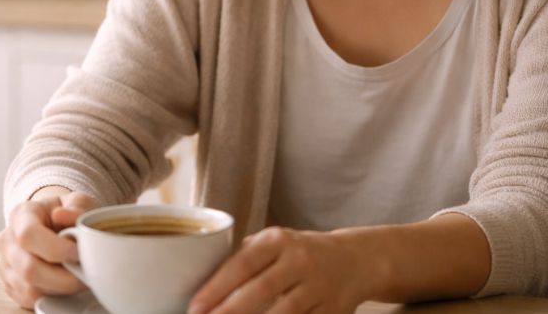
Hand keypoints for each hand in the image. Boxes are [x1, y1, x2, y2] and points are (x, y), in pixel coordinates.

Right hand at [0, 189, 98, 309]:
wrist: (53, 225)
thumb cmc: (66, 213)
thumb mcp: (77, 201)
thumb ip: (76, 206)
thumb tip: (62, 215)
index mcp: (21, 215)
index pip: (28, 235)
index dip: (55, 249)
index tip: (79, 254)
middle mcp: (7, 240)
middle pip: (28, 269)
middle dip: (63, 277)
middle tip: (87, 274)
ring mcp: (6, 265)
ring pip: (30, 289)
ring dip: (61, 289)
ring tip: (80, 278)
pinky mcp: (11, 285)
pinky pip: (31, 300)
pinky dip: (53, 296)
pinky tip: (66, 284)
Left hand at [188, 226, 377, 313]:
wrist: (354, 260)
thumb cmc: (298, 253)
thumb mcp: (273, 244)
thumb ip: (242, 258)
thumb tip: (198, 280)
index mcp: (278, 240)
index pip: (242, 264)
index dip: (216, 287)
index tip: (194, 307)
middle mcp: (300, 260)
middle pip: (261, 290)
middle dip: (230, 313)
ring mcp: (318, 287)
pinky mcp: (332, 311)